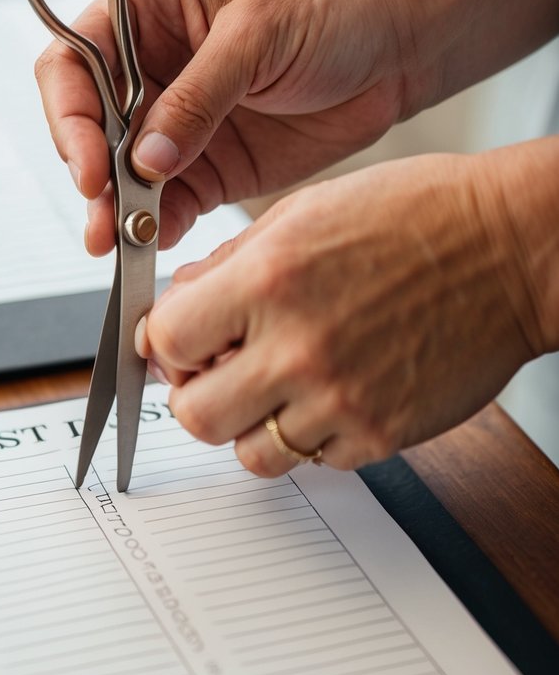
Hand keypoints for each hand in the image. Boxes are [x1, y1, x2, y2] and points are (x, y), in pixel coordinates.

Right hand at [36, 0, 403, 254]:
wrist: (397, 53)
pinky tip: (155, 240)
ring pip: (121, 171)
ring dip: (115, 208)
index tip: (91, 162)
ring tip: (118, 243)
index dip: (71, 112)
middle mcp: (150, 65)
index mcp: (148, 6)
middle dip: (89, 170)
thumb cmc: (333, 10)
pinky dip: (157, 224)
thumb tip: (144, 159)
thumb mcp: (259, 35)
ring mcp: (175, 120)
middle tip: (101, 214)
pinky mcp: (205, 165)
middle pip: (89, 123)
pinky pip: (166, 200)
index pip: (77, 57)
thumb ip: (199, 97)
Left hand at [138, 146, 554, 472]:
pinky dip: (309, 435)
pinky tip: (329, 392)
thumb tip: (179, 301)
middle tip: (213, 372)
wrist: (509, 246)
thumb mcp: (303, 212)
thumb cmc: (415, 214)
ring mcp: (341, 400)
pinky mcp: (382, 435)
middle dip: (194, 392)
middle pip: (194, 415)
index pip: (167, 343)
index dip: (164, 343)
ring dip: (249, 424)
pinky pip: (314, 462)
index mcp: (269, 280)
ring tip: (274, 386)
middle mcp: (298, 347)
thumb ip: (228, 263)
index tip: (175, 340)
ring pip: (249, 454)